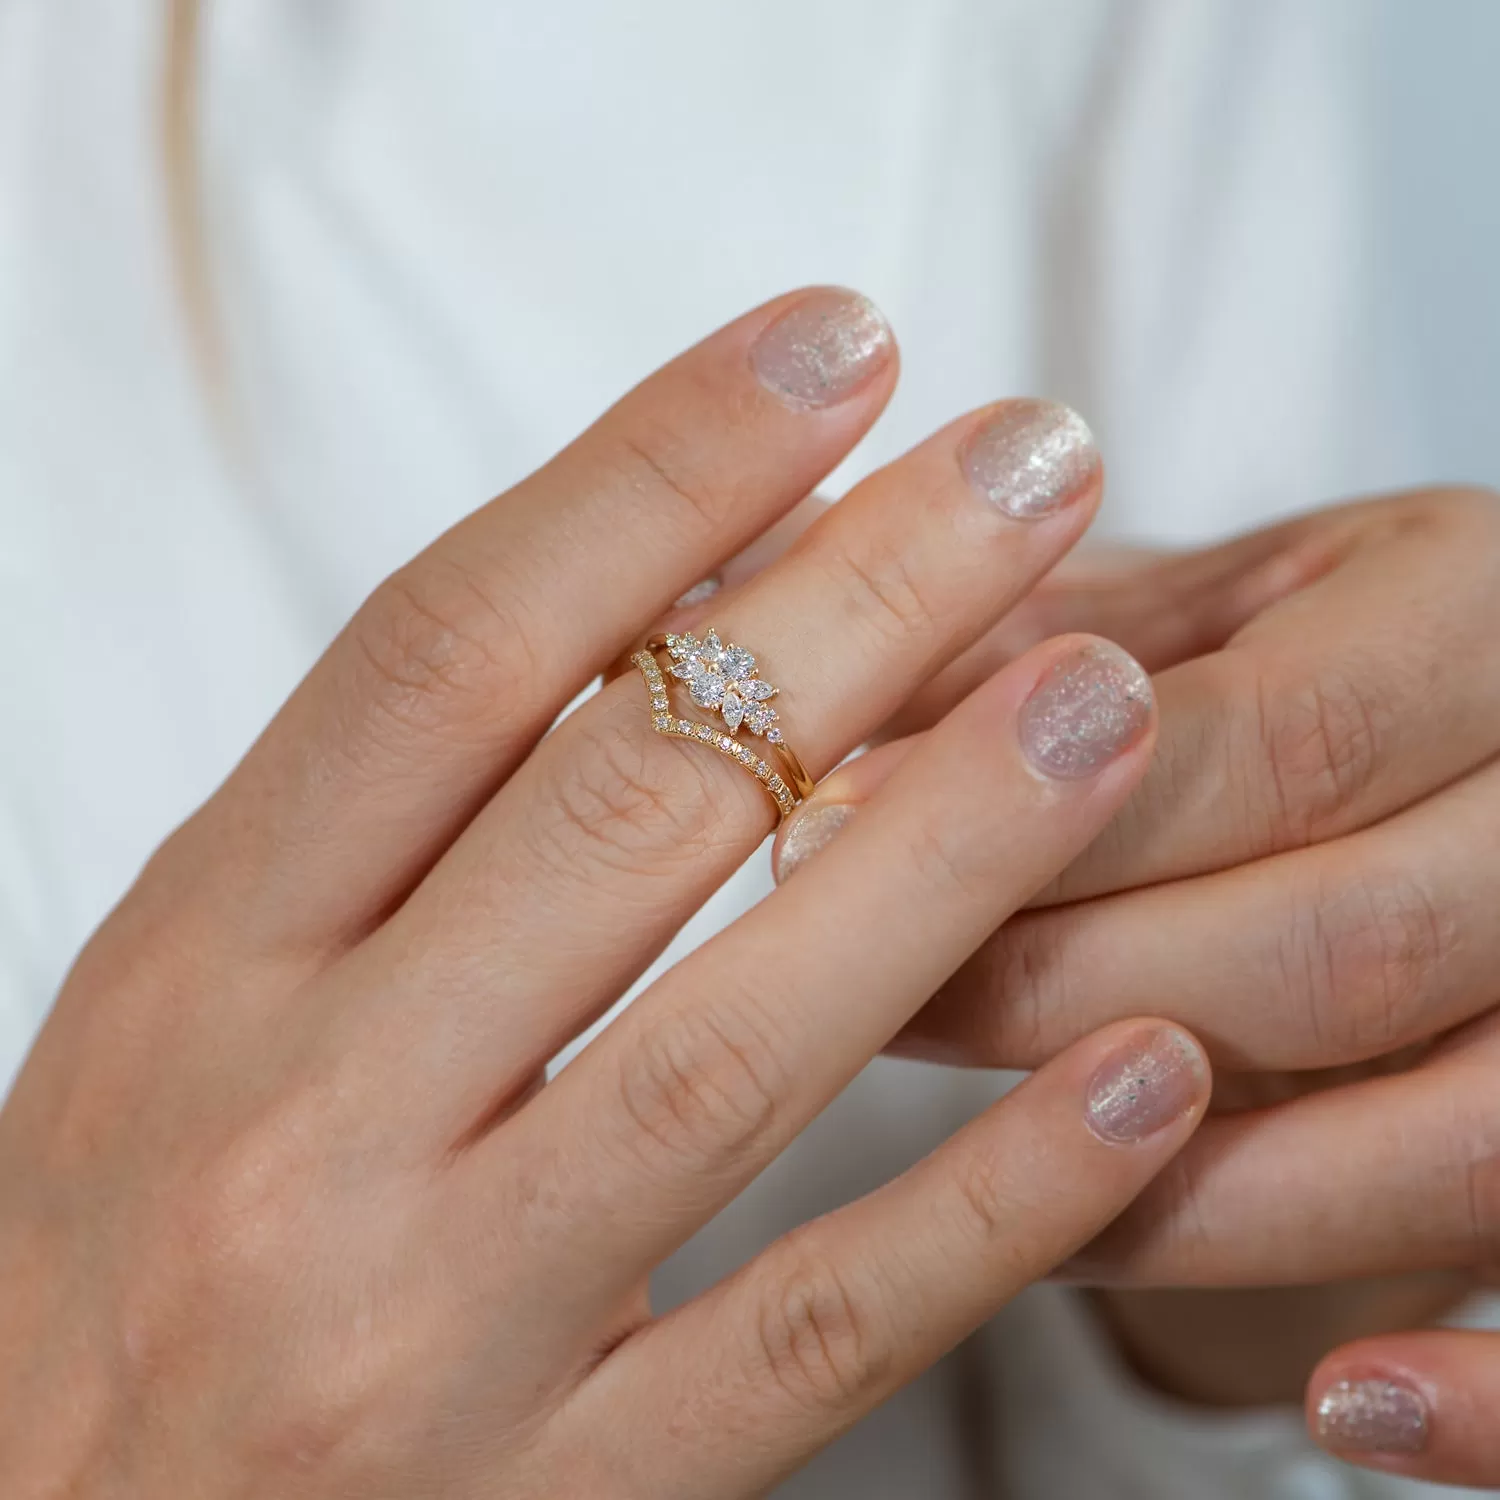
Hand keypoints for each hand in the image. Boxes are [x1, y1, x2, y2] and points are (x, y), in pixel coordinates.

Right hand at [0, 289, 1210, 1497]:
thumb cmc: (118, 1253)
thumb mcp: (185, 1006)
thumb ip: (389, 832)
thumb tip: (660, 605)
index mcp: (193, 971)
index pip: (448, 655)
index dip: (654, 472)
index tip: (829, 351)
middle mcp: (302, 1131)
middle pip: (623, 805)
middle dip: (855, 605)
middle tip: (1032, 464)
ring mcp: (431, 1335)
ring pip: (732, 1051)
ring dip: (951, 853)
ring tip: (1107, 695)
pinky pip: (808, 1338)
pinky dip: (991, 1205)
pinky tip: (1138, 1069)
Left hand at [785, 487, 1499, 1483]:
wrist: (1469, 729)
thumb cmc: (1297, 648)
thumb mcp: (1194, 599)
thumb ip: (1033, 638)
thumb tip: (802, 703)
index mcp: (1480, 614)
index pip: (1271, 742)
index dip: (1029, 811)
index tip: (825, 838)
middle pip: (1343, 945)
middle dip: (1068, 993)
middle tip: (874, 1002)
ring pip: (1450, 1135)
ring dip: (1196, 1192)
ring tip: (995, 1190)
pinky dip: (1489, 1390)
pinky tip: (1344, 1409)